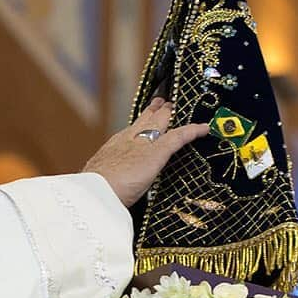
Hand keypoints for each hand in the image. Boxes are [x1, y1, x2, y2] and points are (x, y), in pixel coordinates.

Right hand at [83, 98, 209, 207]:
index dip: (136, 126)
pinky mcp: (158, 151)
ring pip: (158, 123)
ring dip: (168, 115)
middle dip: (152, 112)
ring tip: (175, 108)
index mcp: (111, 150)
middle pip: (142, 122)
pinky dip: (192, 131)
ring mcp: (143, 144)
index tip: (141, 121)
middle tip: (161, 103)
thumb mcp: (98, 183)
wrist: (95, 192)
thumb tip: (105, 192)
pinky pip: (179, 137)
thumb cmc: (93, 193)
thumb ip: (106, 182)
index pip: (127, 133)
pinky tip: (203, 129)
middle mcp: (126, 141)